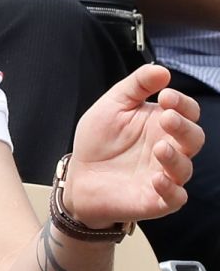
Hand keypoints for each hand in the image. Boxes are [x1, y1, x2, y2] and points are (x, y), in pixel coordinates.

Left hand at [63, 64, 204, 228]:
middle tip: (167, 118)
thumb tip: (161, 70)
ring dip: (175, 157)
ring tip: (158, 148)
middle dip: (184, 127)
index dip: (183, 104)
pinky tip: (157, 178)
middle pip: (193, 138)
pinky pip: (175, 198)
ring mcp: (164, 175)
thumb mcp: (112, 106)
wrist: (78, 176)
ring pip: (185, 168)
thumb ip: (135, 87)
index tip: (165, 96)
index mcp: (161, 125)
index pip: (187, 112)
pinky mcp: (156, 200)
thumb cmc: (99, 141)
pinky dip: (170, 189)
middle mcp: (169, 149)